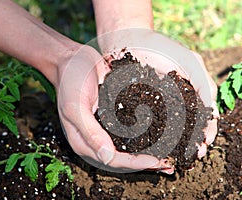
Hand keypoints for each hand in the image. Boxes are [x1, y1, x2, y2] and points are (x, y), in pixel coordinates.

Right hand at [55, 45, 173, 172]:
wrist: (74, 59)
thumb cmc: (70, 81)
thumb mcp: (74, 106)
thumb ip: (89, 132)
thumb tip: (106, 157)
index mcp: (85, 142)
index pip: (112, 160)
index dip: (135, 163)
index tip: (155, 161)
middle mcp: (98, 139)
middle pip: (124, 159)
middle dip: (146, 163)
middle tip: (169, 164)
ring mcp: (107, 129)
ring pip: (130, 148)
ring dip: (150, 153)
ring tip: (170, 156)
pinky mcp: (116, 117)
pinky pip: (132, 130)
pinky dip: (147, 136)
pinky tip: (162, 136)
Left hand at [97, 29, 218, 159]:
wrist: (130, 40)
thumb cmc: (162, 48)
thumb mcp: (191, 63)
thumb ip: (205, 86)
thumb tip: (212, 115)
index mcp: (190, 93)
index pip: (203, 116)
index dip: (206, 131)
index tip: (205, 144)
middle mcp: (175, 102)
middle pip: (187, 127)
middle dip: (193, 142)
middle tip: (194, 156)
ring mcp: (157, 106)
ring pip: (169, 130)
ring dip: (176, 145)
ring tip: (180, 157)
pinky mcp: (138, 108)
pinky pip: (147, 126)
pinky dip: (155, 138)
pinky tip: (159, 147)